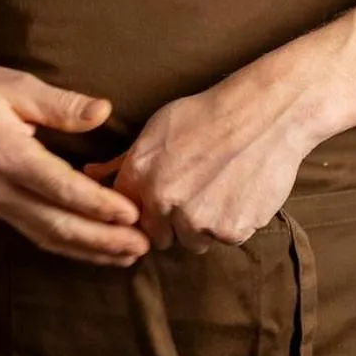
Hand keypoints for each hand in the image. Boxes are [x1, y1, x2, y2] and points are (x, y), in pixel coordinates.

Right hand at [0, 63, 150, 266]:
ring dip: (89, 250)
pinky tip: (90, 250)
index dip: (98, 205)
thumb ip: (60, 104)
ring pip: (47, 237)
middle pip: (57, 224)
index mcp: (9, 156)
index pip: (61, 188)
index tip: (132, 214)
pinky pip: (35, 233)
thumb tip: (103, 111)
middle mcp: (1, 188)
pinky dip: (67, 246)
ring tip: (126, 257)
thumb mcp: (16, 86)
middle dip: (102, 239)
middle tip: (142, 247)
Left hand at [85, 67, 312, 253]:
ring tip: (220, 189)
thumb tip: (89, 174)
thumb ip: (123, 159)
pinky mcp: (230, 231)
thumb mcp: (158, 127)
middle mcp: (164, 201)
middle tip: (196, 192)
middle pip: (160, 237)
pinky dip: (233, 222)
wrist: (266, 114)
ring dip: (204, 226)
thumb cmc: (210, 114)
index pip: (127, 217)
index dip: (145, 210)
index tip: (163, 199)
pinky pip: (225, 239)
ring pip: (194, 241)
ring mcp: (198, 219)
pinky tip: (240, 191)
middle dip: (174, 222)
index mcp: (141, 174)